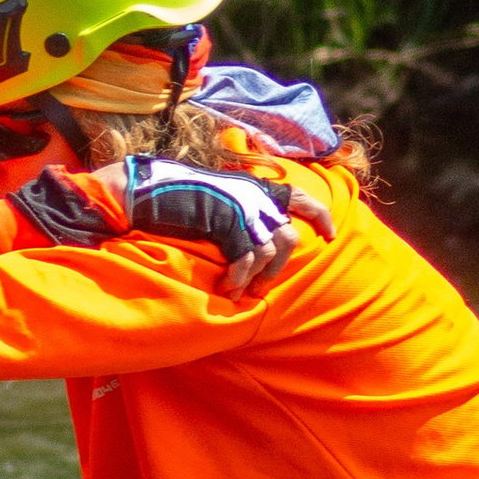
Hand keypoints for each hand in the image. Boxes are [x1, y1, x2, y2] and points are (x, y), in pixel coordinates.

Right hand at [110, 156, 332, 298]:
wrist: (149, 191)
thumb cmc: (178, 198)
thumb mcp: (218, 198)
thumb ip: (241, 211)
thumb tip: (256, 238)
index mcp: (255, 187)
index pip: (299, 197)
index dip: (319, 216)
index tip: (329, 235)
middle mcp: (254, 196)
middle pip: (287, 237)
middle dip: (278, 268)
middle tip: (262, 288)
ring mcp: (242, 208)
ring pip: (270, 252)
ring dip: (259, 277)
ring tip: (243, 291)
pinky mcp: (227, 223)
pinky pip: (245, 259)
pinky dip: (239, 277)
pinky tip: (228, 287)